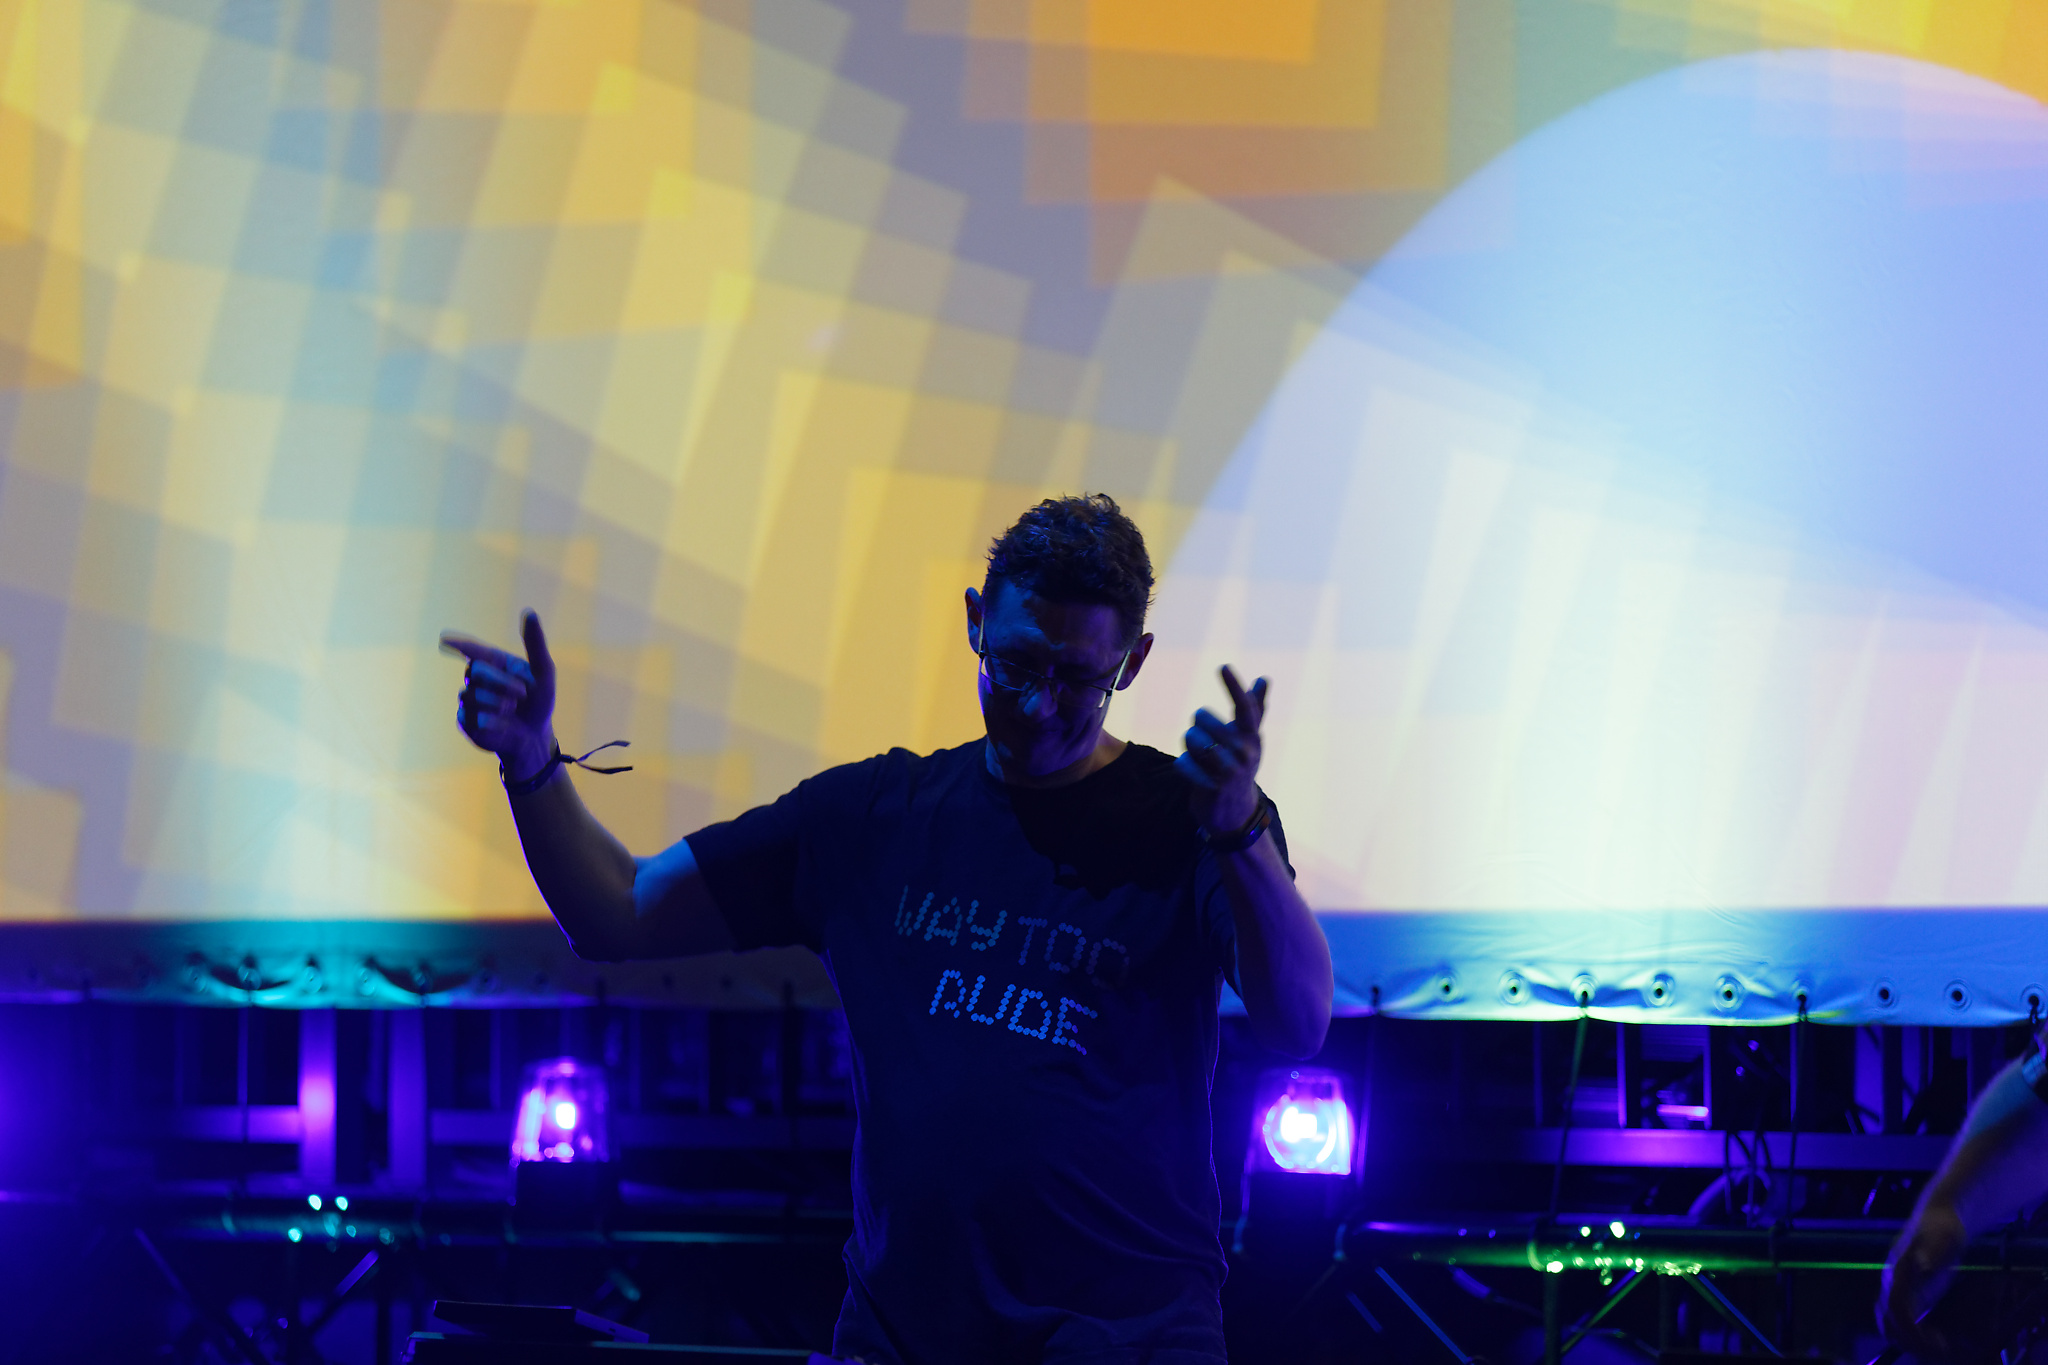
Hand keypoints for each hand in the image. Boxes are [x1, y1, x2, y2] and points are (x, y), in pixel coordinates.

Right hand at [440, 610, 556, 781]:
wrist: (533, 736)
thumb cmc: (538, 702)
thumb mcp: (544, 673)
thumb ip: (536, 644)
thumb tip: (530, 612)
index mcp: (495, 663)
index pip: (472, 649)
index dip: (458, 643)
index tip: (444, 639)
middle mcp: (477, 678)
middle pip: (476, 670)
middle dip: (502, 682)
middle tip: (523, 693)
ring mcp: (469, 699)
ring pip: (473, 694)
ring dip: (499, 703)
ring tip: (512, 710)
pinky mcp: (465, 720)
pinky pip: (472, 715)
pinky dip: (492, 719)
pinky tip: (501, 724)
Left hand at [1174, 666, 1267, 836]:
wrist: (1235, 813)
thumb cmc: (1239, 766)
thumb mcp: (1249, 739)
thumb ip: (1255, 708)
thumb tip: (1265, 678)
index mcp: (1252, 736)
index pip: (1245, 707)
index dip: (1234, 687)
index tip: (1223, 666)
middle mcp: (1245, 751)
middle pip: (1202, 718)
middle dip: (1197, 726)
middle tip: (1206, 741)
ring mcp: (1231, 771)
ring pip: (1192, 739)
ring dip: (1189, 747)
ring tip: (1202, 759)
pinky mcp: (1213, 788)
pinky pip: (1183, 764)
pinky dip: (1184, 767)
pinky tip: (1196, 775)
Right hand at [1878, 1199, 1965, 1356]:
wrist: (1940, 1217)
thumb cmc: (1943, 1227)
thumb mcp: (1942, 1237)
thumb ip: (1930, 1252)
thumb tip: (1919, 1265)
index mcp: (1898, 1270)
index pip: (1896, 1305)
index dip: (1910, 1327)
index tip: (1932, 1340)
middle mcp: (1893, 1282)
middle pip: (1889, 1319)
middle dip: (1910, 1339)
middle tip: (1941, 1348)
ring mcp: (1899, 1288)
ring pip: (1891, 1323)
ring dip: (1911, 1340)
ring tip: (1940, 1346)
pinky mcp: (1910, 1292)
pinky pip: (1902, 1320)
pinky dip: (1915, 1335)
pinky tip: (1936, 1338)